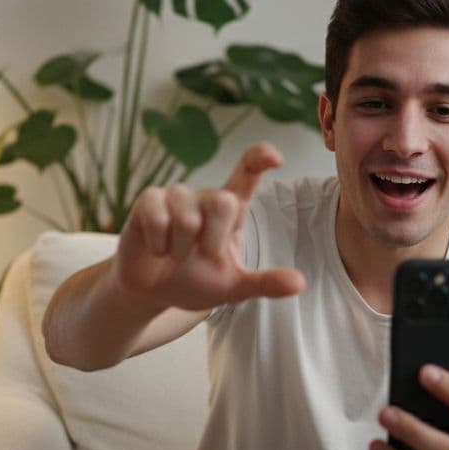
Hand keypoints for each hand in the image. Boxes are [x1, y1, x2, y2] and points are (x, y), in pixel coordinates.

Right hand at [114, 142, 305, 310]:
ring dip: (182, 250)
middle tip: (203, 257)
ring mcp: (176, 196)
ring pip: (188, 218)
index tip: (275, 157)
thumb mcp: (235, 287)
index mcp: (231, 210)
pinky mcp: (148, 201)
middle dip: (213, 241)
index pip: (248, 172)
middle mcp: (205, 196)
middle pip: (222, 202)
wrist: (154, 292)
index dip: (260, 159)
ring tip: (176, 255)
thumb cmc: (196, 281)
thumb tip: (300, 284)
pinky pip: (158, 218)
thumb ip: (265, 283)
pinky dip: (160, 245)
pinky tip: (157, 249)